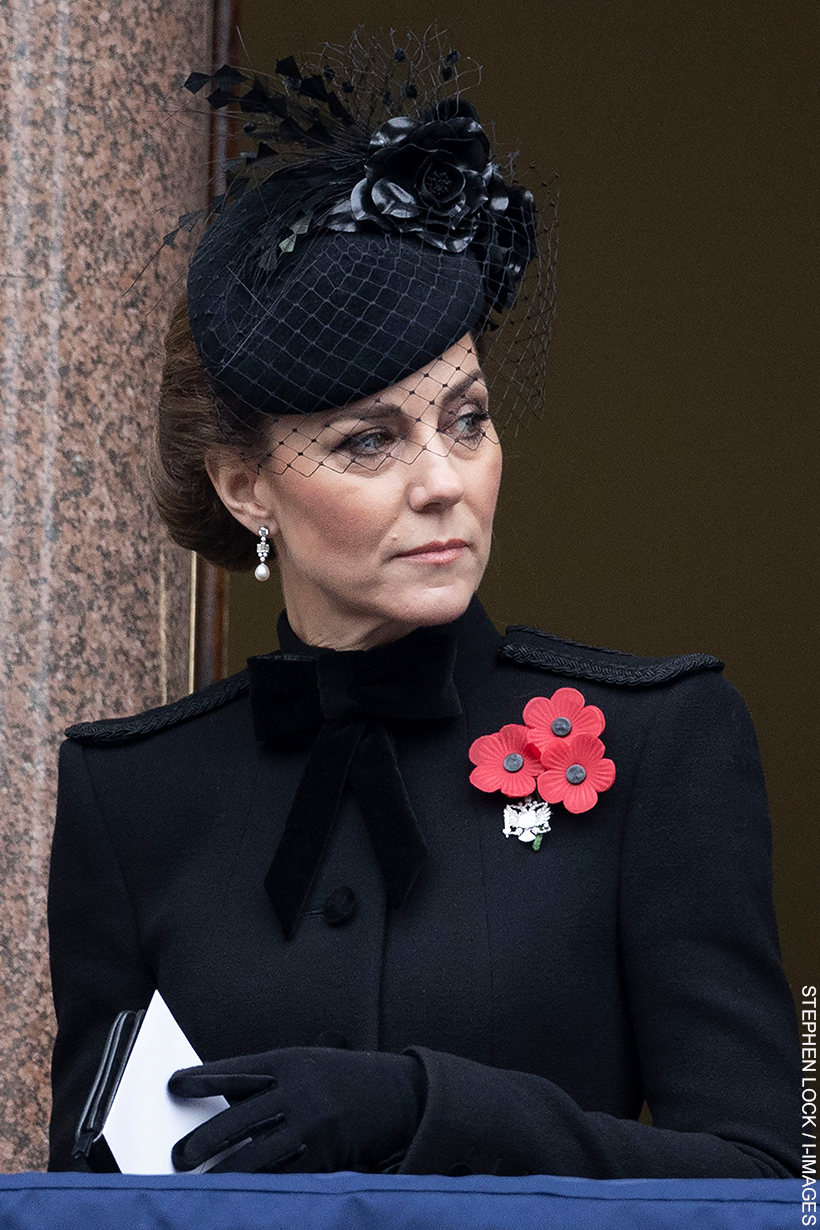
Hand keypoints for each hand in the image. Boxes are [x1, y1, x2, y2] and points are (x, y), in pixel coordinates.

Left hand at [168, 1046, 425, 1172]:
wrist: (402, 1092)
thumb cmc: (345, 1079)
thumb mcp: (310, 1064)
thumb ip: (271, 1081)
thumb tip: (222, 1104)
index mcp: (290, 1059)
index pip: (235, 1069)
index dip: (201, 1078)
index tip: (173, 1085)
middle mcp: (299, 1088)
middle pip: (238, 1117)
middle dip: (204, 1138)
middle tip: (178, 1155)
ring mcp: (313, 1122)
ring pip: (257, 1152)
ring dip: (225, 1170)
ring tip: (200, 1181)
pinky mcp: (327, 1153)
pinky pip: (285, 1173)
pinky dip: (262, 1184)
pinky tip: (242, 1193)